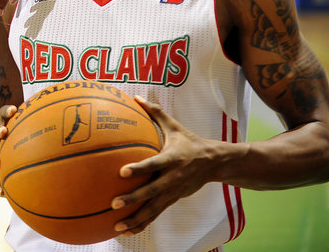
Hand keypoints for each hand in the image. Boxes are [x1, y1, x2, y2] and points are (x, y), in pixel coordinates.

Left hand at [110, 96, 220, 235]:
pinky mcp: (173, 200)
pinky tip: (127, 230)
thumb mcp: (174, 126)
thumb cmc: (189, 141)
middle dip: (133, 198)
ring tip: (117, 226)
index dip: (139, 168)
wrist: (215, 163)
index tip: (122, 171)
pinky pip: (156, 214)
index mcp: (171, 159)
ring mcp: (173, 192)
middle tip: (114, 203)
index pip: (153, 164)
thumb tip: (136, 97)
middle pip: (151, 191)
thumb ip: (155, 112)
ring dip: (135, 219)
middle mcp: (172, 178)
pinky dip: (142, 223)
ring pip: (153, 209)